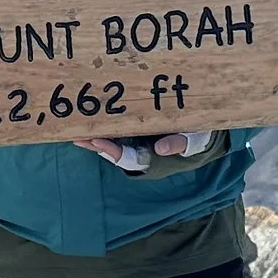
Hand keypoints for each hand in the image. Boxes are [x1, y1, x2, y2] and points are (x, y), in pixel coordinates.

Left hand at [75, 131, 213, 170]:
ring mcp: (138, 141)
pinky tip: (90, 117)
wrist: (204, 134)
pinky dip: (104, 125)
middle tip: (75, 137)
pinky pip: (118, 129)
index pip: (126, 157)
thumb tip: (161, 147)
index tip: (97, 141)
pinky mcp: (137, 130)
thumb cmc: (199, 138)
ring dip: (94, 135)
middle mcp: (141, 152)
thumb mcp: (194, 141)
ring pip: (112, 141)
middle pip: (113, 151)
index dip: (110, 150)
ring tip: (74, 129)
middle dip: (94, 144)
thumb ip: (179, 144)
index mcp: (152, 159)